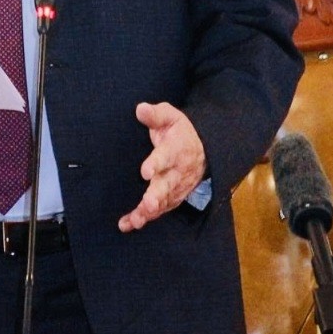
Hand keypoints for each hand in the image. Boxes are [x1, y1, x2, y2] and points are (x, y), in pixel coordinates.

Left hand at [118, 101, 206, 232]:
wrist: (203, 149)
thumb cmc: (179, 131)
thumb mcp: (170, 117)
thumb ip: (155, 115)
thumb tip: (140, 109)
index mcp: (175, 149)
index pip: (165, 156)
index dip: (156, 164)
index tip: (145, 171)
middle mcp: (177, 171)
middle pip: (167, 185)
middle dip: (157, 196)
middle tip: (148, 205)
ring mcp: (176, 187)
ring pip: (164, 201)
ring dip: (150, 212)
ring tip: (137, 221)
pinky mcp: (172, 197)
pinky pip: (159, 210)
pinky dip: (145, 218)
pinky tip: (129, 224)